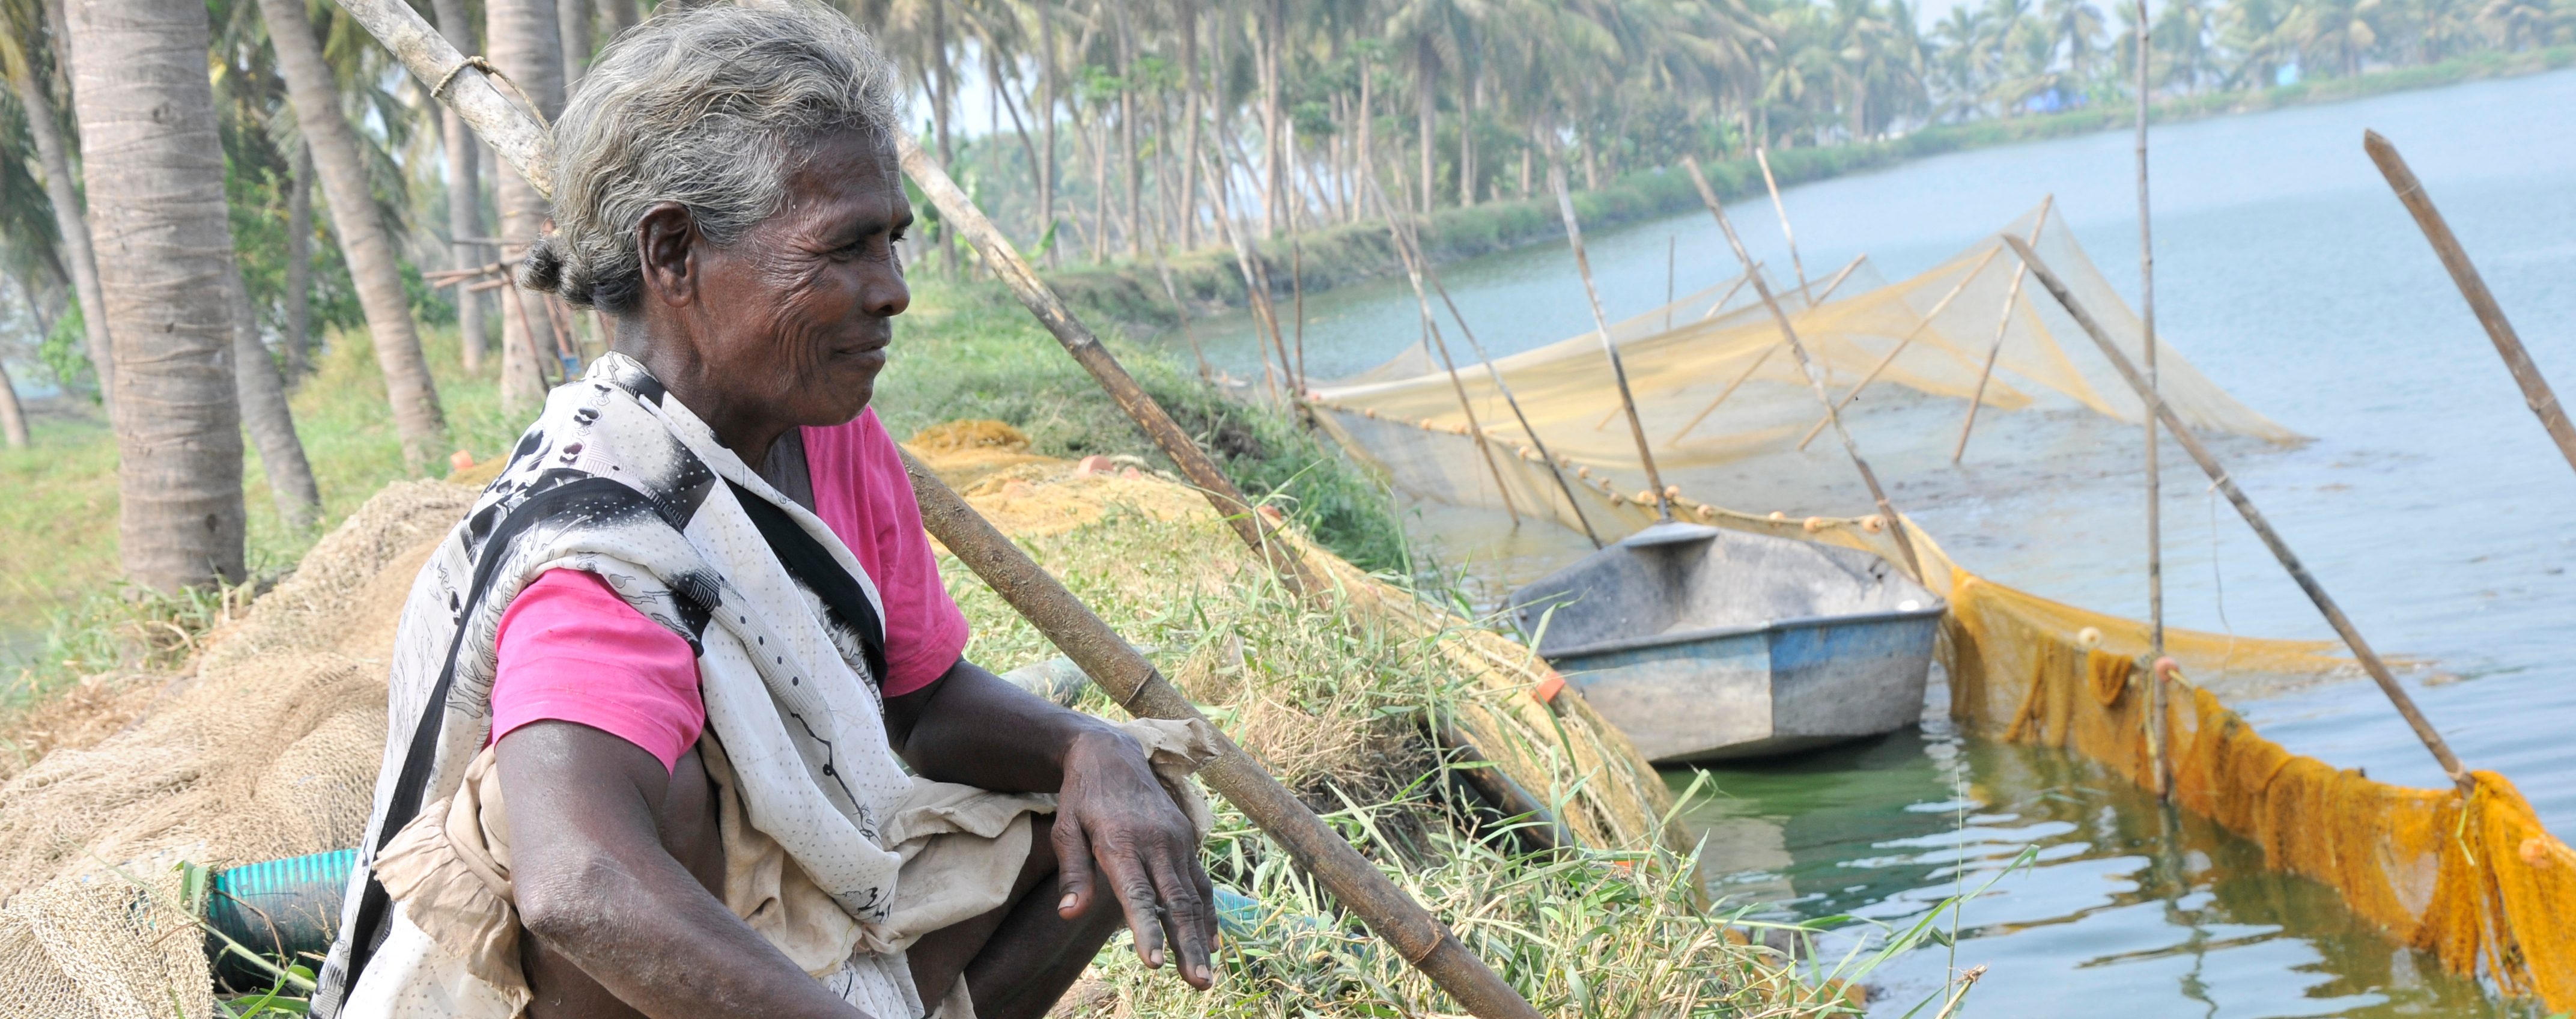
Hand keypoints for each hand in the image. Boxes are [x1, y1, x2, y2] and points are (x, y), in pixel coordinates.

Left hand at [1050, 728, 1216, 988]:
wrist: (1111, 753)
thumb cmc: (1081, 796)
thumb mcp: (1064, 829)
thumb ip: (1072, 873)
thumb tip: (1070, 915)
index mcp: (1121, 841)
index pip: (1137, 893)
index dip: (1147, 928)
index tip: (1154, 963)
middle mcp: (1155, 842)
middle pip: (1176, 901)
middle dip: (1187, 945)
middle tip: (1198, 983)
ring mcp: (1175, 840)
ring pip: (1194, 895)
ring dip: (1202, 937)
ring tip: (1206, 976)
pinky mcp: (1186, 838)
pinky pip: (1200, 881)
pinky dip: (1208, 913)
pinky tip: (1212, 942)